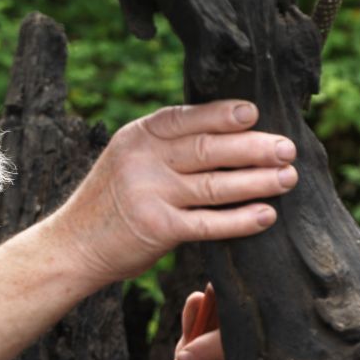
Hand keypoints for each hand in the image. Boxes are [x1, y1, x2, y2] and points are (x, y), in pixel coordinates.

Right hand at [53, 100, 296, 286]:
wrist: (72, 245)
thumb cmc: (112, 200)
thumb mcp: (128, 158)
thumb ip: (166, 146)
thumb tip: (231, 133)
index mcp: (137, 136)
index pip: (186, 118)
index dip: (223, 114)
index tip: (255, 114)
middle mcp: (142, 161)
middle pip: (208, 149)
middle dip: (253, 148)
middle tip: (287, 149)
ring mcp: (150, 195)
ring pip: (215, 185)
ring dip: (257, 181)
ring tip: (287, 178)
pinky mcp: (158, 230)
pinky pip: (210, 223)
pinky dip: (241, 220)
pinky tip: (266, 215)